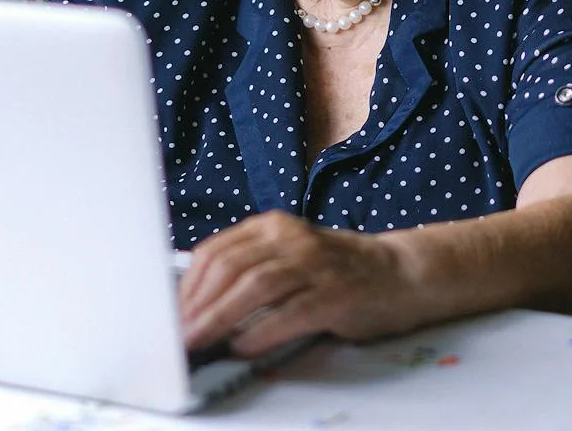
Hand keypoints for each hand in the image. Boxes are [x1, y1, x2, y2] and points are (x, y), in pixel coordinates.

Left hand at [179, 210, 413, 356]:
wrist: (400, 273)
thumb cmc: (335, 270)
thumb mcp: (289, 256)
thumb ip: (250, 269)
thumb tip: (197, 305)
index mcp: (273, 226)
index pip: (217, 250)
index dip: (189, 285)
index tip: (171, 314)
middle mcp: (292, 238)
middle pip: (231, 267)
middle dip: (199, 305)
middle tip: (179, 335)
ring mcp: (316, 264)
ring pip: (256, 286)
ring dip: (221, 316)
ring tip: (201, 342)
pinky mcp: (337, 294)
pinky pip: (291, 311)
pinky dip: (262, 330)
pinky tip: (244, 346)